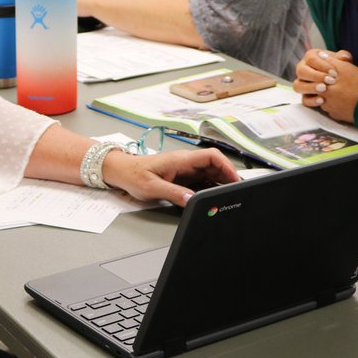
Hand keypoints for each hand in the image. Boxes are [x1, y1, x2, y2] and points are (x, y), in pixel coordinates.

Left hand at [102, 148, 239, 206]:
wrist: (121, 171)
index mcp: (181, 160)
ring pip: (210, 173)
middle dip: (227, 177)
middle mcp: (185, 162)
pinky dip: (210, 188)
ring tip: (227, 197)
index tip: (235, 179)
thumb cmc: (134, 175)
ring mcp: (184, 169)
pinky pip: (201, 180)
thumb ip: (174, 194)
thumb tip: (192, 200)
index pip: (211, 156)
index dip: (227, 166)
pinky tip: (213, 198)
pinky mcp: (182, 176)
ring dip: (220, 183)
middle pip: (215, 165)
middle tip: (236, 192)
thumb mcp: (153, 187)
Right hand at [292, 48, 357, 125]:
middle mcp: (303, 69)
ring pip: (298, 85)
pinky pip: (303, 100)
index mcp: (311, 57)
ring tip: (324, 89)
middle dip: (315, 76)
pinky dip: (312, 101)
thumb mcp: (344, 61)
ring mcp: (302, 83)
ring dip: (310, 87)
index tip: (334, 72)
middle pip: (301, 71)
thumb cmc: (341, 69)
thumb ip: (344, 56)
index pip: (310, 58)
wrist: (344, 84)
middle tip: (330, 81)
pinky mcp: (305, 96)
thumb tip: (342, 57)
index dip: (321, 65)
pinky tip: (322, 100)